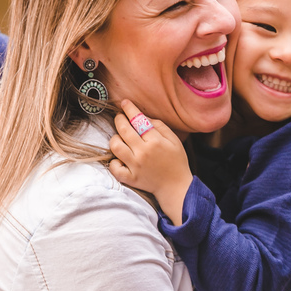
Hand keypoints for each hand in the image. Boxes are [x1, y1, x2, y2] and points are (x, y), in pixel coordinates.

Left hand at [108, 100, 193, 223]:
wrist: (176, 187)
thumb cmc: (176, 161)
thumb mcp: (174, 140)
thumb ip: (159, 126)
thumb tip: (142, 117)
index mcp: (155, 141)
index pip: (138, 120)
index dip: (130, 109)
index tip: (124, 103)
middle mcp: (143, 153)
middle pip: (124, 130)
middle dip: (119, 119)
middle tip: (120, 117)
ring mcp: (135, 166)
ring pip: (115, 146)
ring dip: (114, 139)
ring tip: (119, 138)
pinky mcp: (130, 178)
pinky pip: (114, 167)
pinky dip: (114, 162)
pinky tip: (119, 158)